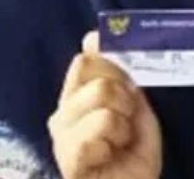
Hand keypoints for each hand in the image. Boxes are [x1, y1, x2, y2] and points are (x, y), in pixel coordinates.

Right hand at [49, 33, 161, 178]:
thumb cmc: (133, 150)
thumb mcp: (132, 104)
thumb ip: (117, 72)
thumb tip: (91, 34)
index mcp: (76, 96)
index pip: (86, 61)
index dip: (114, 69)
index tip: (128, 91)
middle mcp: (62, 113)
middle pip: (95, 79)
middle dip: (123, 99)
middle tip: (125, 123)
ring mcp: (61, 137)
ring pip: (101, 105)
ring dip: (122, 126)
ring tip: (118, 143)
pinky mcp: (66, 159)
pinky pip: (94, 134)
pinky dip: (112, 144)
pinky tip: (108, 157)